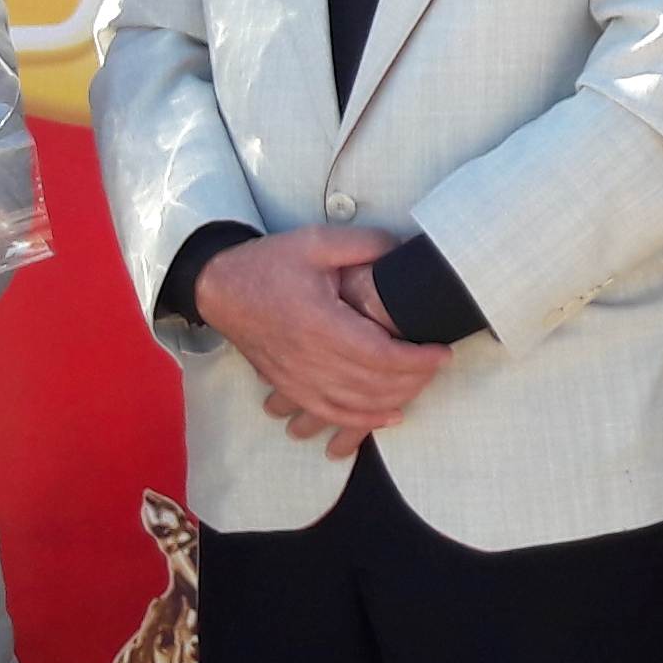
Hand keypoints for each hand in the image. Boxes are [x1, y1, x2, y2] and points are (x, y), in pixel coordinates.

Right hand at [200, 224, 451, 458]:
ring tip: (421, 384)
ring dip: (394, 400)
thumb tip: (403, 250)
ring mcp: (296, 378)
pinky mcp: (289, 386)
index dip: (417, 359)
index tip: (442, 352)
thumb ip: (364, 245)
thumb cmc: (269, 264)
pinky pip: (330, 413)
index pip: (379, 353)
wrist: (221, 288)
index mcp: (319, 322)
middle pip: (373, 384)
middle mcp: (308, 358)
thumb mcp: (316, 242)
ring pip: (356, 404)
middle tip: (437, 365)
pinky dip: (363, 420)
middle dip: (414, 379)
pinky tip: (389, 417)